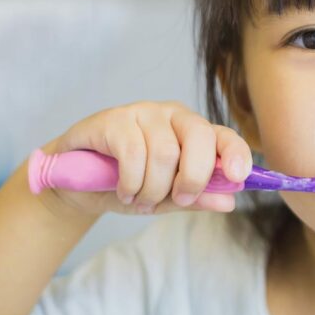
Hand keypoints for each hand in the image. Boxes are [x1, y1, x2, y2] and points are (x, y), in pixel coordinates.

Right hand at [35, 100, 251, 217]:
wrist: (75, 183)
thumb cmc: (127, 184)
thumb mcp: (166, 198)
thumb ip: (196, 198)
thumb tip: (230, 202)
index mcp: (194, 132)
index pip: (224, 135)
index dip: (236, 153)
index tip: (239, 176)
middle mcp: (173, 115)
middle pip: (199, 137)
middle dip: (193, 178)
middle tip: (177, 199)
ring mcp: (143, 113)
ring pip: (165, 152)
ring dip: (153, 189)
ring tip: (140, 199)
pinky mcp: (113, 119)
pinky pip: (133, 153)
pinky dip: (131, 181)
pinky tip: (124, 190)